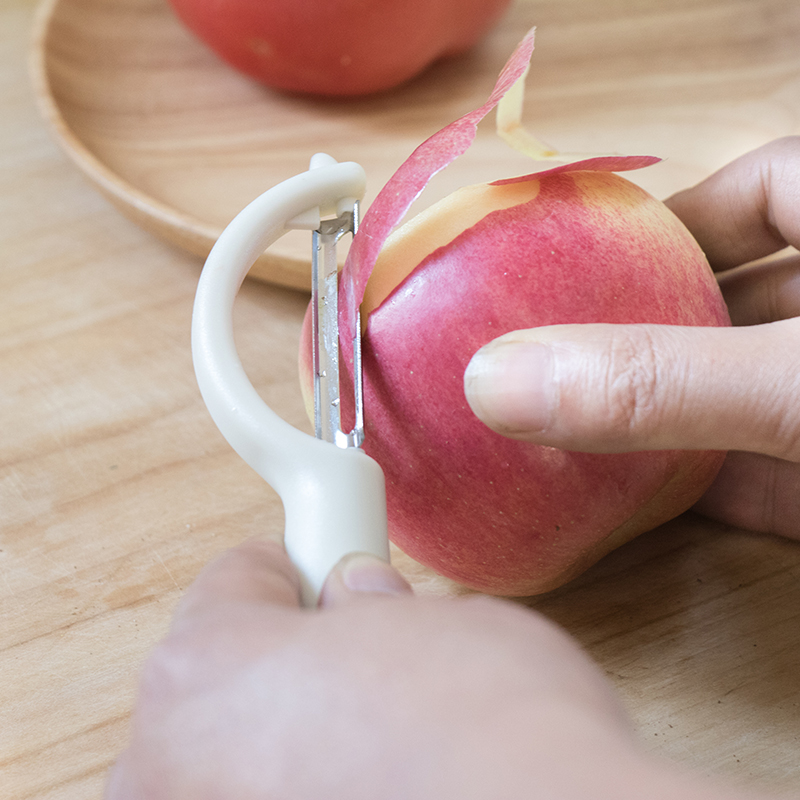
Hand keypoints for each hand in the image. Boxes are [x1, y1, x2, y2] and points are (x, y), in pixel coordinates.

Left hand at [103, 540, 749, 799]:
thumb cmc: (489, 740)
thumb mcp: (439, 626)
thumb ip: (376, 605)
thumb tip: (354, 602)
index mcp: (200, 674)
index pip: (239, 576)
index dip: (302, 558)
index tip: (328, 558)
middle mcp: (167, 770)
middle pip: (228, 669)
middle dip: (300, 648)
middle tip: (369, 649)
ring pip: (247, 745)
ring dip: (308, 723)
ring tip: (389, 727)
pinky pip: (275, 794)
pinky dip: (323, 780)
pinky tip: (390, 780)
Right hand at [465, 137, 799, 538]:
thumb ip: (661, 379)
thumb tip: (501, 385)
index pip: (751, 190)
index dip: (661, 221)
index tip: (572, 258)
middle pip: (729, 305)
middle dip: (639, 333)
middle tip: (546, 358)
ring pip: (739, 401)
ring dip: (661, 423)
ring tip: (563, 433)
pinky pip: (769, 479)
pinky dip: (706, 495)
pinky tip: (633, 506)